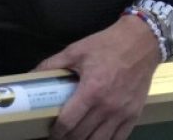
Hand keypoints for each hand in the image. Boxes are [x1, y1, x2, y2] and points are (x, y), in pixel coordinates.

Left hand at [34, 15, 160, 139]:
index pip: (69, 122)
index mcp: (91, 90)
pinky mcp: (134, 116)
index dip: (57, 132)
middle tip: (59, 137)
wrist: (140, 43)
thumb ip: (52, 64)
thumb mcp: (76, 50)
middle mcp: (107, 107)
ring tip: (75, 139)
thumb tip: (32, 74)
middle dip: (68, 139)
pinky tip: (95, 139)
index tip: (50, 134)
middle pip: (83, 135)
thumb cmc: (106, 45)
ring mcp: (122, 114)